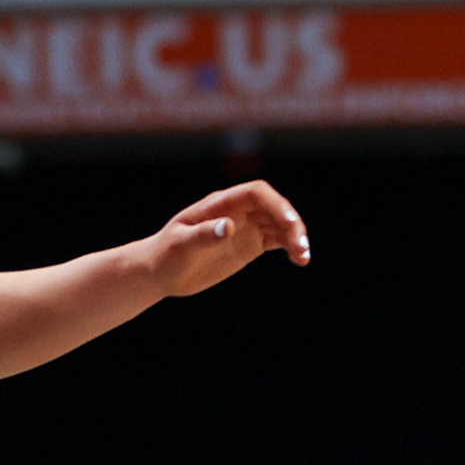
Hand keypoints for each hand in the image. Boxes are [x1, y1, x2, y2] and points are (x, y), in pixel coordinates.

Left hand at [139, 182, 310, 295]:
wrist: (160, 271)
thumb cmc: (166, 255)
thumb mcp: (180, 245)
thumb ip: (204, 235)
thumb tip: (230, 226)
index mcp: (220, 204)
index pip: (256, 193)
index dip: (276, 204)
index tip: (289, 223)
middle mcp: (237, 212)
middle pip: (274, 207)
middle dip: (292, 223)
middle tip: (301, 248)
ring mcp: (245, 227)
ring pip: (280, 224)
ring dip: (296, 237)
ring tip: (303, 258)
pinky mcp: (250, 244)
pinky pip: (278, 239)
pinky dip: (291, 247)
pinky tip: (299, 260)